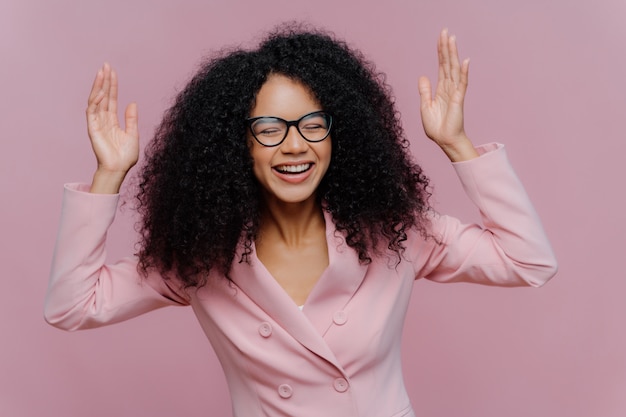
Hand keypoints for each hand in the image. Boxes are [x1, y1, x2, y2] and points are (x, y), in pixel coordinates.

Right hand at [86, 63, 138, 192]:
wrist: (119, 168)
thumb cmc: (125, 156)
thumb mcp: (133, 134)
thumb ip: (131, 119)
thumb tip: (132, 103)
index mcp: (112, 121)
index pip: (112, 99)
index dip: (112, 85)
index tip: (113, 72)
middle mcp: (103, 120)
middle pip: (103, 96)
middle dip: (104, 81)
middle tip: (106, 65)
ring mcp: (97, 123)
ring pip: (96, 100)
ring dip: (98, 86)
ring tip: (101, 72)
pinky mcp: (92, 128)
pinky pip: (92, 112)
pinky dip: (95, 101)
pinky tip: (100, 91)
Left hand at [418, 29, 477, 160]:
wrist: (444, 141)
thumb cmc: (436, 127)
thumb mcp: (425, 107)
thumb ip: (425, 91)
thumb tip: (423, 76)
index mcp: (440, 89)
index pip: (441, 67)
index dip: (440, 52)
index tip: (440, 38)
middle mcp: (449, 88)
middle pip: (447, 63)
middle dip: (446, 48)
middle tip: (445, 31)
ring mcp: (455, 92)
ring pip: (454, 69)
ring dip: (453, 54)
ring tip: (452, 39)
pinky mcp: (458, 99)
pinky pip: (462, 83)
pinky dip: (463, 72)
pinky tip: (465, 61)